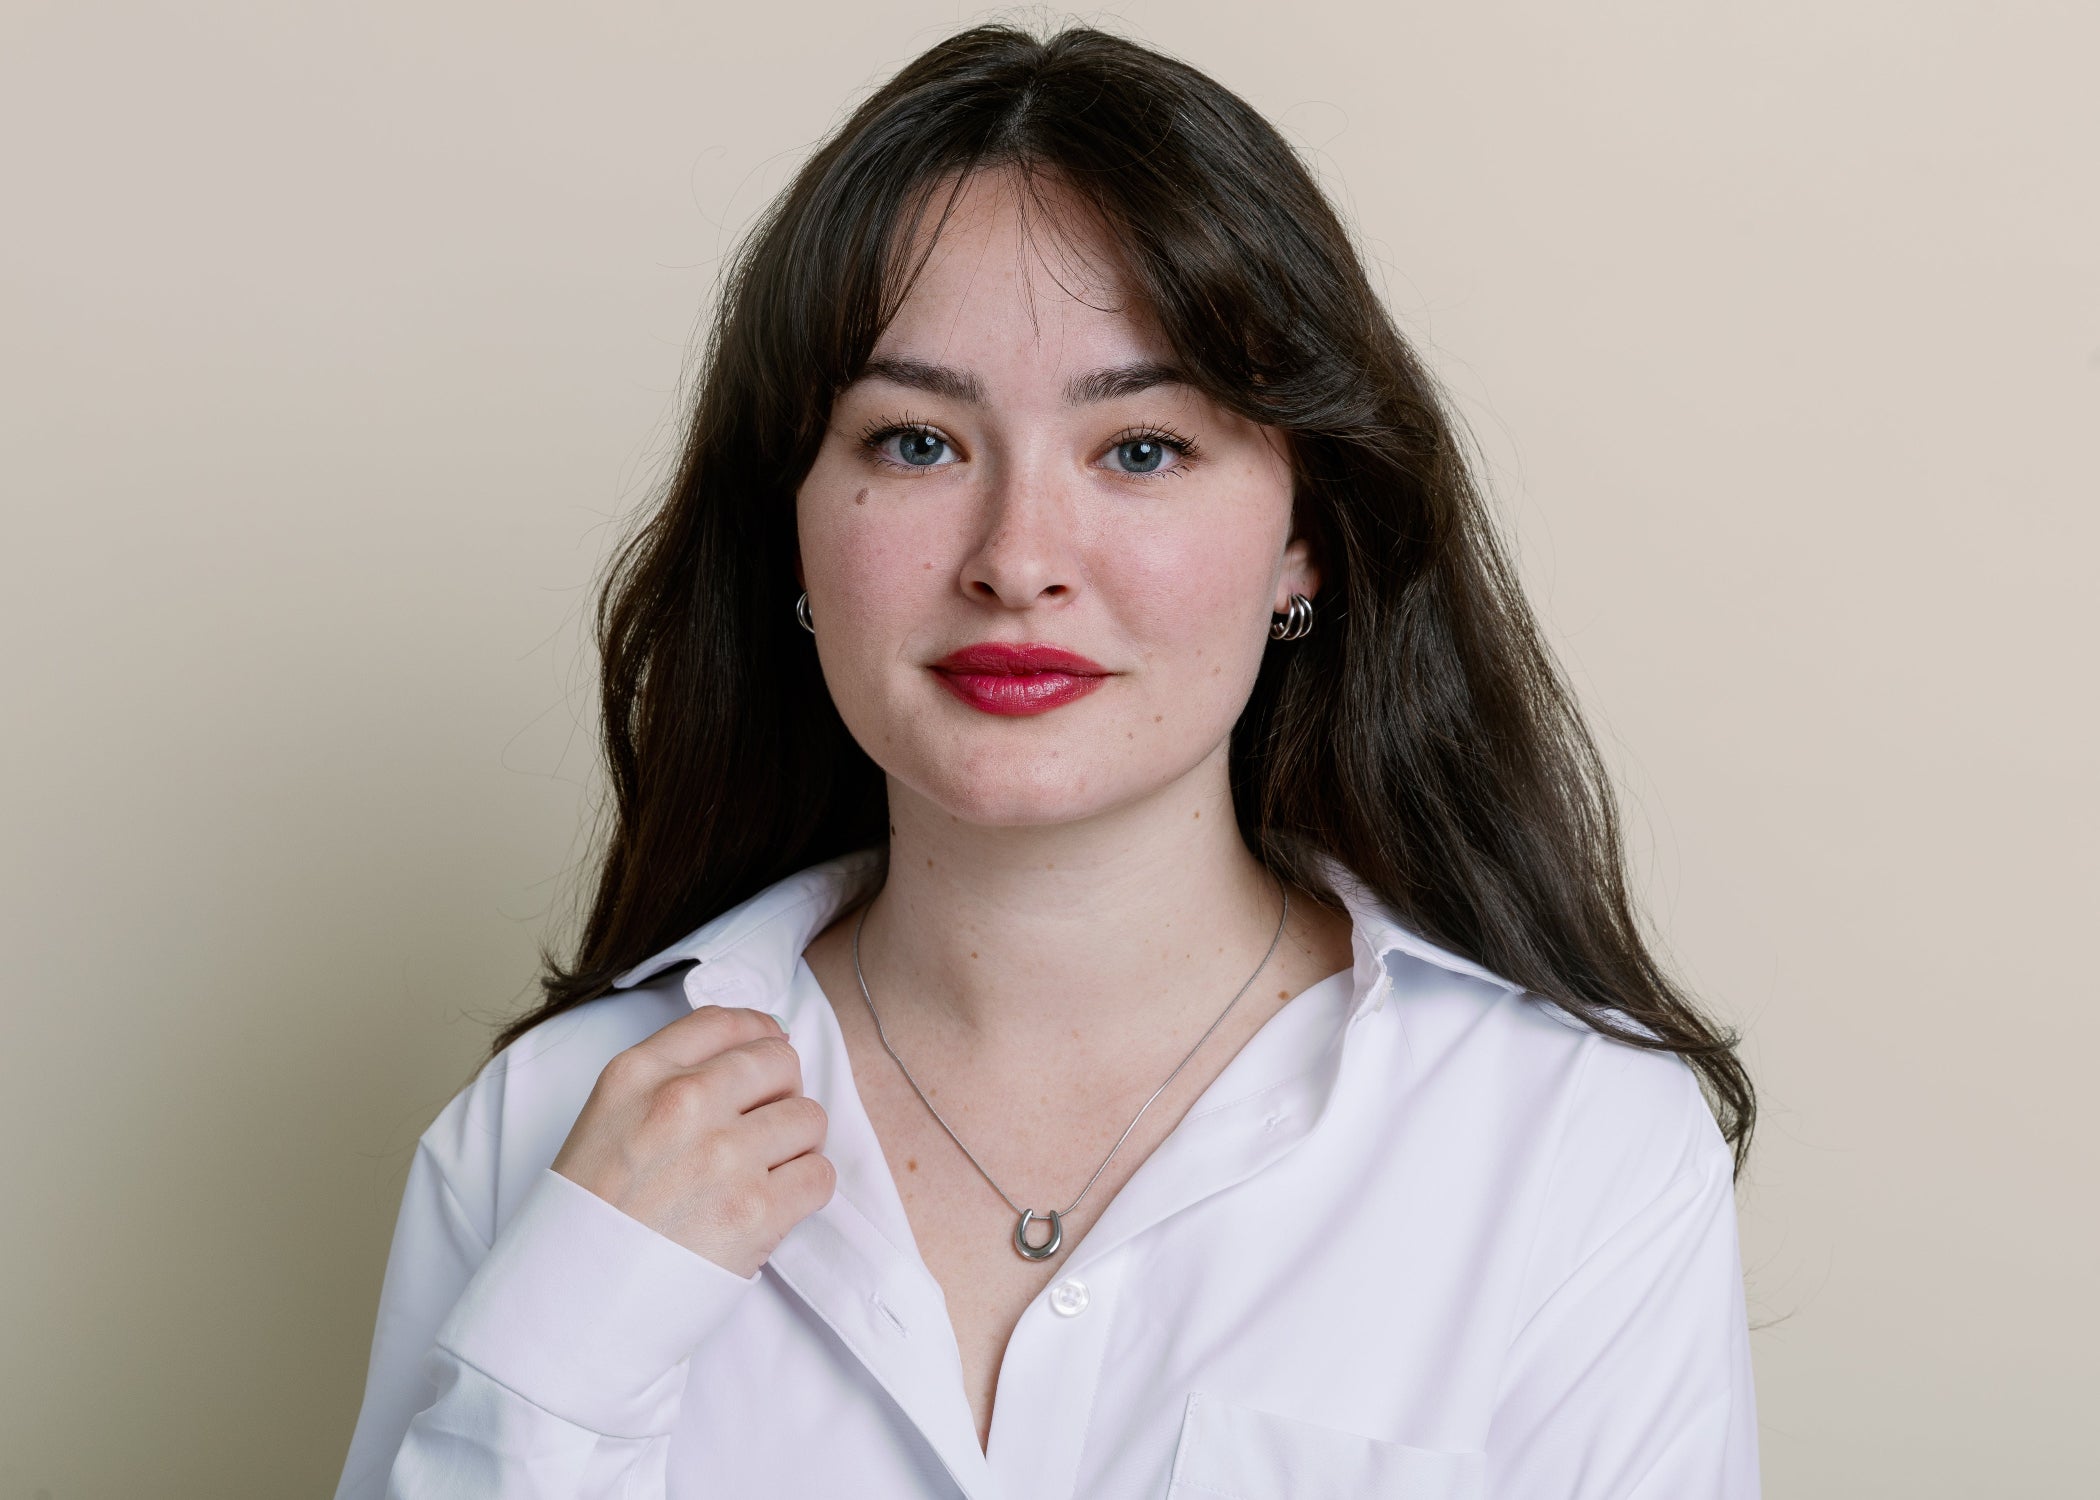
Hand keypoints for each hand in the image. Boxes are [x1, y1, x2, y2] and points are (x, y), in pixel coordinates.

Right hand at [550, 1004, 835, 1277]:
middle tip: (759, 1129)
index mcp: (638, 1075)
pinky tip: (772, 1206)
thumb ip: (669, 1079)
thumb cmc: (584, 1221)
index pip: (725, 1022)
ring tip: (760, 1174)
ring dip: (795, 1146)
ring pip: (809, 1118)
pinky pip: (820, 1175)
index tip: (766, 1051)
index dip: (758, 1035)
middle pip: (779, 1062)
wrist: (568, 1307)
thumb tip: (759, 1043)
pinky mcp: (756, 1211)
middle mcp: (683, 1103)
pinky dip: (805, 1191)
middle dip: (780, 1093)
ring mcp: (724, 1155)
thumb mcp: (604, 1120)